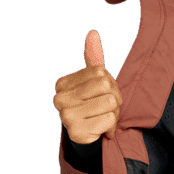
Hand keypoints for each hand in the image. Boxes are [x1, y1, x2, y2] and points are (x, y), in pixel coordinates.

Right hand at [53, 30, 122, 144]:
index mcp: (62, 84)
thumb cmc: (92, 108)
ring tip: (104, 120)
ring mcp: (66, 116)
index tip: (103, 96)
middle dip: (114, 99)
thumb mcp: (93, 83)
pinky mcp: (76, 132)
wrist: (88, 141)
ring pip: (110, 102)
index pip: (100, 72)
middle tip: (106, 110)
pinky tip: (102, 131)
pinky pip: (109, 120)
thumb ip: (93, 59)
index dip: (110, 84)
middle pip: (106, 85)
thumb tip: (93, 33)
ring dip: (114, 114)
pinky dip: (111, 126)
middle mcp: (59, 99)